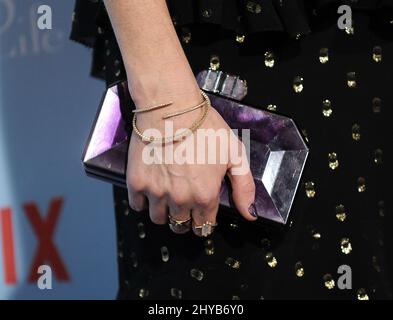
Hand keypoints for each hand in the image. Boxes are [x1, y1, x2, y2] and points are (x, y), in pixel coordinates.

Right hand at [126, 94, 256, 236]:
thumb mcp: (234, 154)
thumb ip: (244, 187)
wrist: (171, 108)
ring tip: (167, 196)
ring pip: (158, 219)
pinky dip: (143, 201)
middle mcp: (180, 200)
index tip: (201, 214)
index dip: (204, 221)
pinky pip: (137, 206)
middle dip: (184, 218)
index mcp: (205, 196)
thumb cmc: (205, 127)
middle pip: (180, 226)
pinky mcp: (137, 183)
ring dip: (164, 212)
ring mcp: (156, 192)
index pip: (204, 226)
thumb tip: (250, 215)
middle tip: (184, 203)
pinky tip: (151, 189)